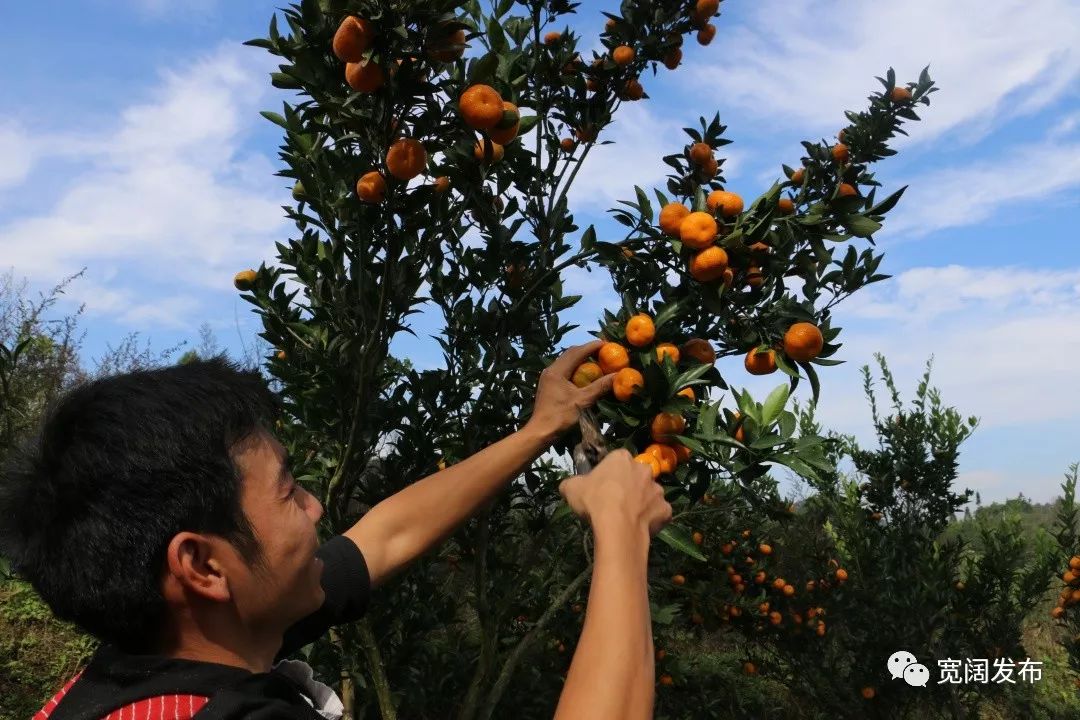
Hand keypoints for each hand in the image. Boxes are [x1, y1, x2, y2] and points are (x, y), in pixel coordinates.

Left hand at [526, 339, 613, 441]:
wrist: (541, 432)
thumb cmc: (560, 416)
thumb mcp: (583, 401)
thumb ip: (600, 386)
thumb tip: (618, 375)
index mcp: (557, 371)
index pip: (577, 352)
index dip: (593, 346)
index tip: (607, 344)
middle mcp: (551, 370)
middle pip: (571, 353)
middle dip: (588, 350)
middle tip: (603, 351)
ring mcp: (548, 377)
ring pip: (567, 361)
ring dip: (581, 359)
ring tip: (597, 361)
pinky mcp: (549, 384)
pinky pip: (564, 369)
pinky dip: (576, 368)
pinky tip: (585, 374)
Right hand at [558, 450, 672, 537]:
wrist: (617, 527)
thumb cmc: (595, 501)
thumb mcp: (571, 488)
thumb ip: (571, 483)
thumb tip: (569, 486)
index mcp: (622, 458)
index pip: (617, 460)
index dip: (610, 474)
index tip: (603, 487)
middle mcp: (644, 469)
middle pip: (637, 475)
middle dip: (630, 486)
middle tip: (616, 502)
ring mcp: (658, 490)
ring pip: (650, 494)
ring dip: (642, 502)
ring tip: (628, 517)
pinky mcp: (666, 510)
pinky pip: (659, 513)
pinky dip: (652, 518)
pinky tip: (640, 527)